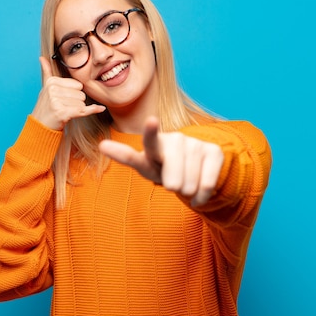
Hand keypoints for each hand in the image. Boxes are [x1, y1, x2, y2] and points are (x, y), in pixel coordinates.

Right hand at [31, 56, 105, 130]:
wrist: (40, 126)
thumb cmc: (46, 107)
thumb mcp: (45, 88)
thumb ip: (47, 72)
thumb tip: (42, 58)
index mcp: (52, 82)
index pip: (77, 85)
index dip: (74, 94)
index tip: (64, 99)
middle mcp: (53, 90)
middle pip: (81, 94)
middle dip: (76, 102)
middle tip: (64, 107)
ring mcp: (56, 101)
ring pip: (82, 103)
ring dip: (77, 110)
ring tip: (65, 112)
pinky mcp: (62, 112)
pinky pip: (83, 110)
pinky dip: (92, 111)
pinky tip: (99, 109)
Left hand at [98, 116, 223, 206]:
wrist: (193, 170)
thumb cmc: (162, 167)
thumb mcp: (145, 165)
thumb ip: (126, 156)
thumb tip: (101, 144)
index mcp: (155, 144)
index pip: (151, 140)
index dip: (151, 131)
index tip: (152, 120)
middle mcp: (176, 140)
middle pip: (172, 180)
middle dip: (172, 187)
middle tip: (172, 180)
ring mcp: (196, 144)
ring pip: (189, 185)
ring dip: (187, 190)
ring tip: (185, 181)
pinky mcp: (214, 151)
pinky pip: (206, 185)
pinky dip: (201, 195)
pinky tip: (198, 190)